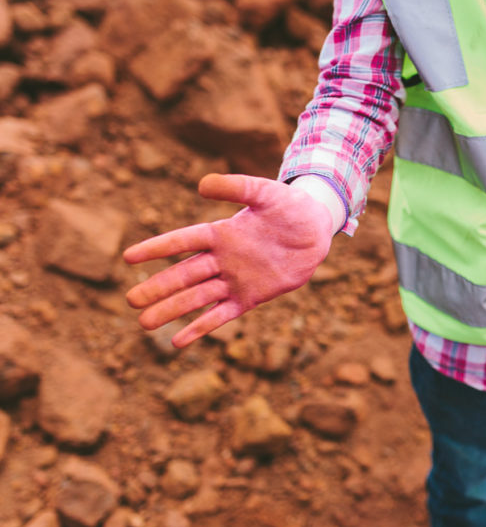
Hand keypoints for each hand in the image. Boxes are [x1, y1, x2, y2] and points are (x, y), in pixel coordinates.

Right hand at [124, 174, 333, 347]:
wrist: (315, 230)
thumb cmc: (289, 207)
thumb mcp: (265, 192)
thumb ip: (236, 187)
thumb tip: (202, 184)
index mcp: (219, 232)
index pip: (182, 241)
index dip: (157, 249)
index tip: (128, 257)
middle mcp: (221, 258)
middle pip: (183, 275)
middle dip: (158, 287)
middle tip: (130, 300)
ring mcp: (234, 279)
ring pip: (197, 297)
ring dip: (172, 310)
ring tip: (144, 323)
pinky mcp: (250, 297)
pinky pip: (221, 314)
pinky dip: (201, 327)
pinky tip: (178, 341)